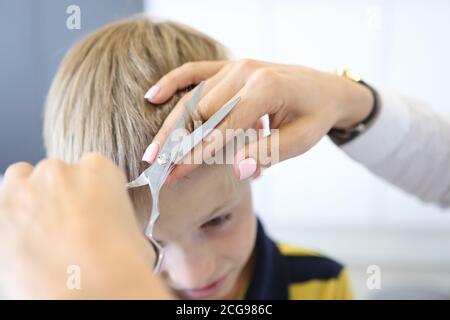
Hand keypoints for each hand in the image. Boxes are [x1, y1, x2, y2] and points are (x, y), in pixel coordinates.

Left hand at [0, 154, 170, 298]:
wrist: (91, 291)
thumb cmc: (119, 265)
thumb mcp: (134, 231)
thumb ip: (114, 217)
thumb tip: (110, 230)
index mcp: (98, 170)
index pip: (92, 169)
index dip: (90, 193)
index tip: (91, 211)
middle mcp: (59, 172)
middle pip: (54, 174)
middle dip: (58, 196)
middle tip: (67, 227)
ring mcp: (24, 191)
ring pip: (20, 182)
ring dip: (29, 201)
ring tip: (41, 234)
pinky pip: (0, 213)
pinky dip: (9, 226)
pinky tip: (25, 248)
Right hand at [142, 59, 372, 181]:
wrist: (325, 88)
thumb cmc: (315, 115)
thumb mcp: (301, 139)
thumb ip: (268, 152)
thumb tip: (238, 169)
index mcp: (265, 88)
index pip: (222, 128)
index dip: (197, 154)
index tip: (175, 175)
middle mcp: (245, 72)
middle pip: (200, 112)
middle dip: (177, 144)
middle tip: (156, 170)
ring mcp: (235, 66)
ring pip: (193, 97)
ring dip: (171, 125)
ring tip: (152, 151)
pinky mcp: (230, 66)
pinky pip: (195, 71)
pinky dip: (173, 82)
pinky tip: (152, 96)